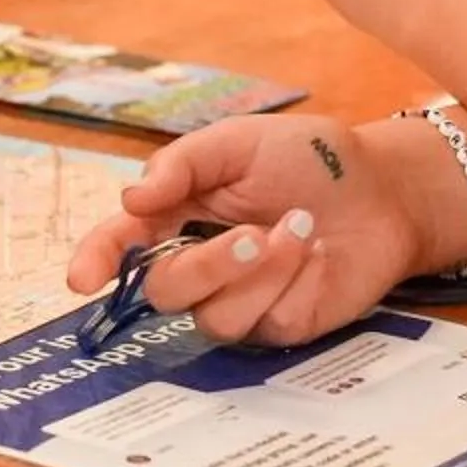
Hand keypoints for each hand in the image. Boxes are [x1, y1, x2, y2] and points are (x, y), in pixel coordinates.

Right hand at [64, 116, 429, 348]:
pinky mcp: (279, 325)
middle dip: (206, 266)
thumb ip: (181, 165)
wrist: (383, 186)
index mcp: (178, 213)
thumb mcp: (238, 142)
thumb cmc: (307, 157)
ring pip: (213, 318)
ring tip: (302, 231)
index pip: (122, 243)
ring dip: (260, 273)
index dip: (97, 260)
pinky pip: (267, 323)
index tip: (83, 278)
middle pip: (164, 291)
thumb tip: (130, 198)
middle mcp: (200, 263)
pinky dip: (296, 283)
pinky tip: (321, 255)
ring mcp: (239, 300)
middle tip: (253, 234)